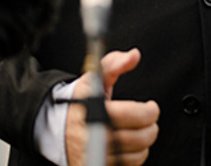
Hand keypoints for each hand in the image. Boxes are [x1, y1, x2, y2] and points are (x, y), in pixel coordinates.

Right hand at [66, 48, 159, 165]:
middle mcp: (94, 137)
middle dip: (151, 126)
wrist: (59, 128)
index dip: (148, 111)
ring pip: (137, 154)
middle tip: (149, 119)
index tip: (151, 107)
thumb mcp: (93, 78)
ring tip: (141, 130)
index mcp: (94, 112)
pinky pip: (129, 165)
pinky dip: (136, 156)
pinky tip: (131, 144)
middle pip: (138, 137)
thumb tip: (133, 55)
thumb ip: (114, 64)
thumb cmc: (80, 102)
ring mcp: (96, 156)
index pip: (130, 115)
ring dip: (145, 142)